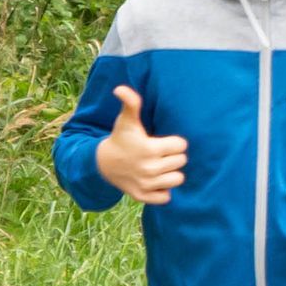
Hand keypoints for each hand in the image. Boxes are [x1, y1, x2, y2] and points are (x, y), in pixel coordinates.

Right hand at [94, 86, 187, 204]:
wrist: (103, 163)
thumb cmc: (121, 138)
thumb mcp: (126, 121)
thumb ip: (130, 103)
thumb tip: (120, 88)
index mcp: (150, 149)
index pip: (182, 146)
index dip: (174, 143)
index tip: (163, 142)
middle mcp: (150, 168)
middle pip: (181, 162)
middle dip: (173, 157)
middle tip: (160, 154)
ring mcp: (146, 184)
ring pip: (178, 179)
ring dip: (171, 173)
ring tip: (159, 167)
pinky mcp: (143, 196)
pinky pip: (166, 197)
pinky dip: (162, 190)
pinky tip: (155, 181)